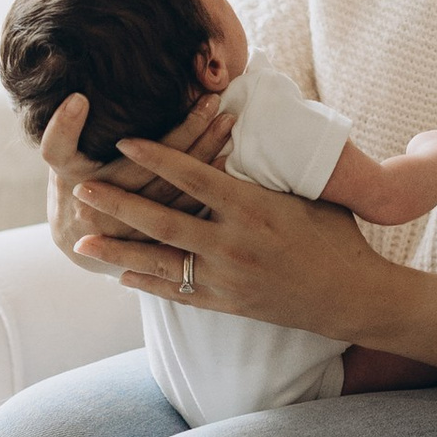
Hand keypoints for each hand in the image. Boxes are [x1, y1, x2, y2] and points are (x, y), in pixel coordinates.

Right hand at [38, 86, 233, 281]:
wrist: (81, 243)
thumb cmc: (75, 184)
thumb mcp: (65, 156)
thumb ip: (70, 129)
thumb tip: (79, 91)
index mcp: (67, 177)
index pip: (57, 148)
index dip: (64, 126)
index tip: (79, 98)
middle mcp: (91, 206)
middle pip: (139, 168)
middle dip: (181, 132)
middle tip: (209, 101)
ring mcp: (120, 231)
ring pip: (168, 192)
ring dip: (201, 154)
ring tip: (225, 123)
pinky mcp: (147, 245)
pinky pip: (182, 214)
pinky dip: (205, 186)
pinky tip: (225, 161)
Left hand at [75, 135, 392, 344]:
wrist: (354, 295)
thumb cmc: (335, 233)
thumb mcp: (306, 192)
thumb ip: (266, 170)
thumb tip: (237, 131)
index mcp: (253, 208)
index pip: (193, 177)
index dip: (156, 156)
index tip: (124, 140)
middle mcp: (234, 245)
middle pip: (163, 221)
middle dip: (119, 205)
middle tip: (81, 190)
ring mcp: (228, 279)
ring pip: (161, 264)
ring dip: (118, 252)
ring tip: (82, 243)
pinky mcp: (228, 304)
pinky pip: (178, 294)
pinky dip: (147, 284)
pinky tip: (120, 275)